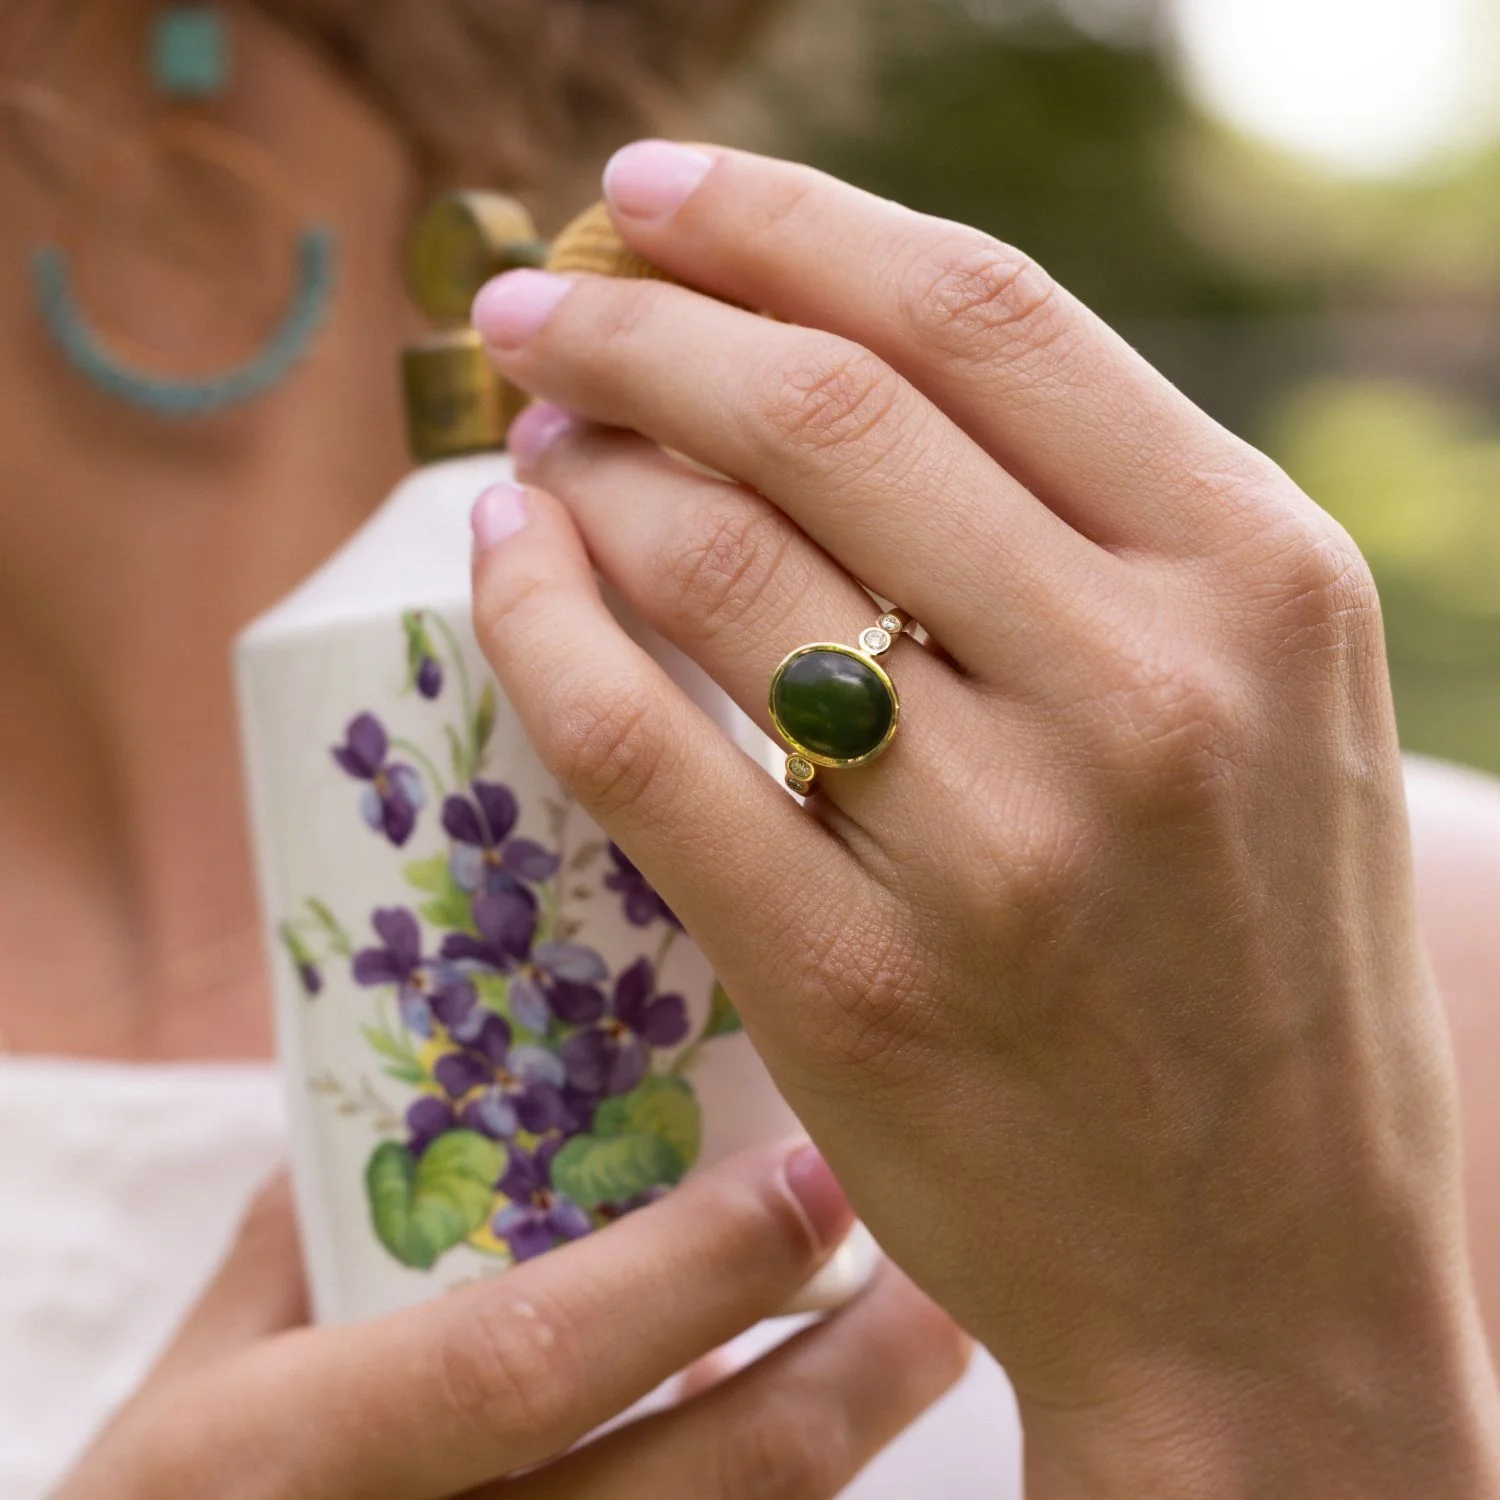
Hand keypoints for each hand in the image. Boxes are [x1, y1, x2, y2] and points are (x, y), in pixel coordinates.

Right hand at [54, 1147, 966, 1499]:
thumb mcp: (196, 1383)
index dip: (688, 1275)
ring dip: (841, 1442)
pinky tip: (819, 1428)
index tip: (810, 1180)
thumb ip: (309, 1239)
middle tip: (937, 1267)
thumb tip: (438, 1091)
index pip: (521, 1360)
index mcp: (285, 1458)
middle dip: (842, 1379)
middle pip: (692, 1490)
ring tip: (923, 1337)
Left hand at [468, 142, 1499, 1496]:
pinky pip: (643, 747)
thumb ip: (1098, 526)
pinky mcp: (857, 985)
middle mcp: (1146, 686)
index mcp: (1262, 577)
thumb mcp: (1268, 705)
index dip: (785, 221)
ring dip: (586, 463)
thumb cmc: (1263, 974)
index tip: (655, 191)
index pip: (981, 313)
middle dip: (641, 318)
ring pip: (714, 562)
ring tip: (536, 435)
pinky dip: (544, 626)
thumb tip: (852, 362)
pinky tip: (507, 565)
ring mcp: (1000, 845)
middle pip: (825, 406)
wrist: (1268, 1274)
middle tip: (543, 299)